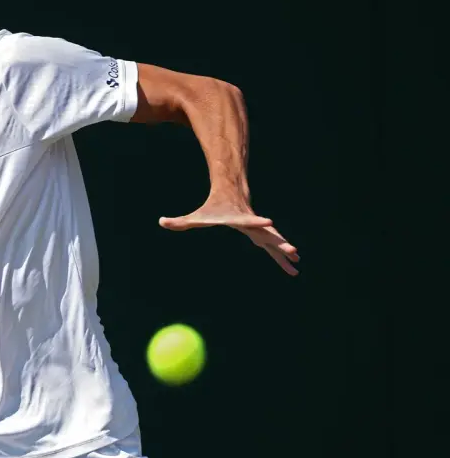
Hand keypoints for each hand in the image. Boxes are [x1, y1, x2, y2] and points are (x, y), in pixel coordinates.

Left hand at [159, 196, 299, 275]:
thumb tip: (161, 221)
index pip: (249, 221)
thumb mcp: (196, 216)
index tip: (270, 223)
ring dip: (284, 253)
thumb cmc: (212, 207)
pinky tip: (292, 264)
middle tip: (294, 251)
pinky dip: (281, 254)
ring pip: (274, 242)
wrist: (230, 192)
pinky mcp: (260, 234)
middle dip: (281, 243)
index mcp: (239, 219)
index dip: (258, 222)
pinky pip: (273, 245)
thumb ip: (179, 221)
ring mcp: (258, 229)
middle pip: (268, 235)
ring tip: (297, 265)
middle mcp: (252, 224)